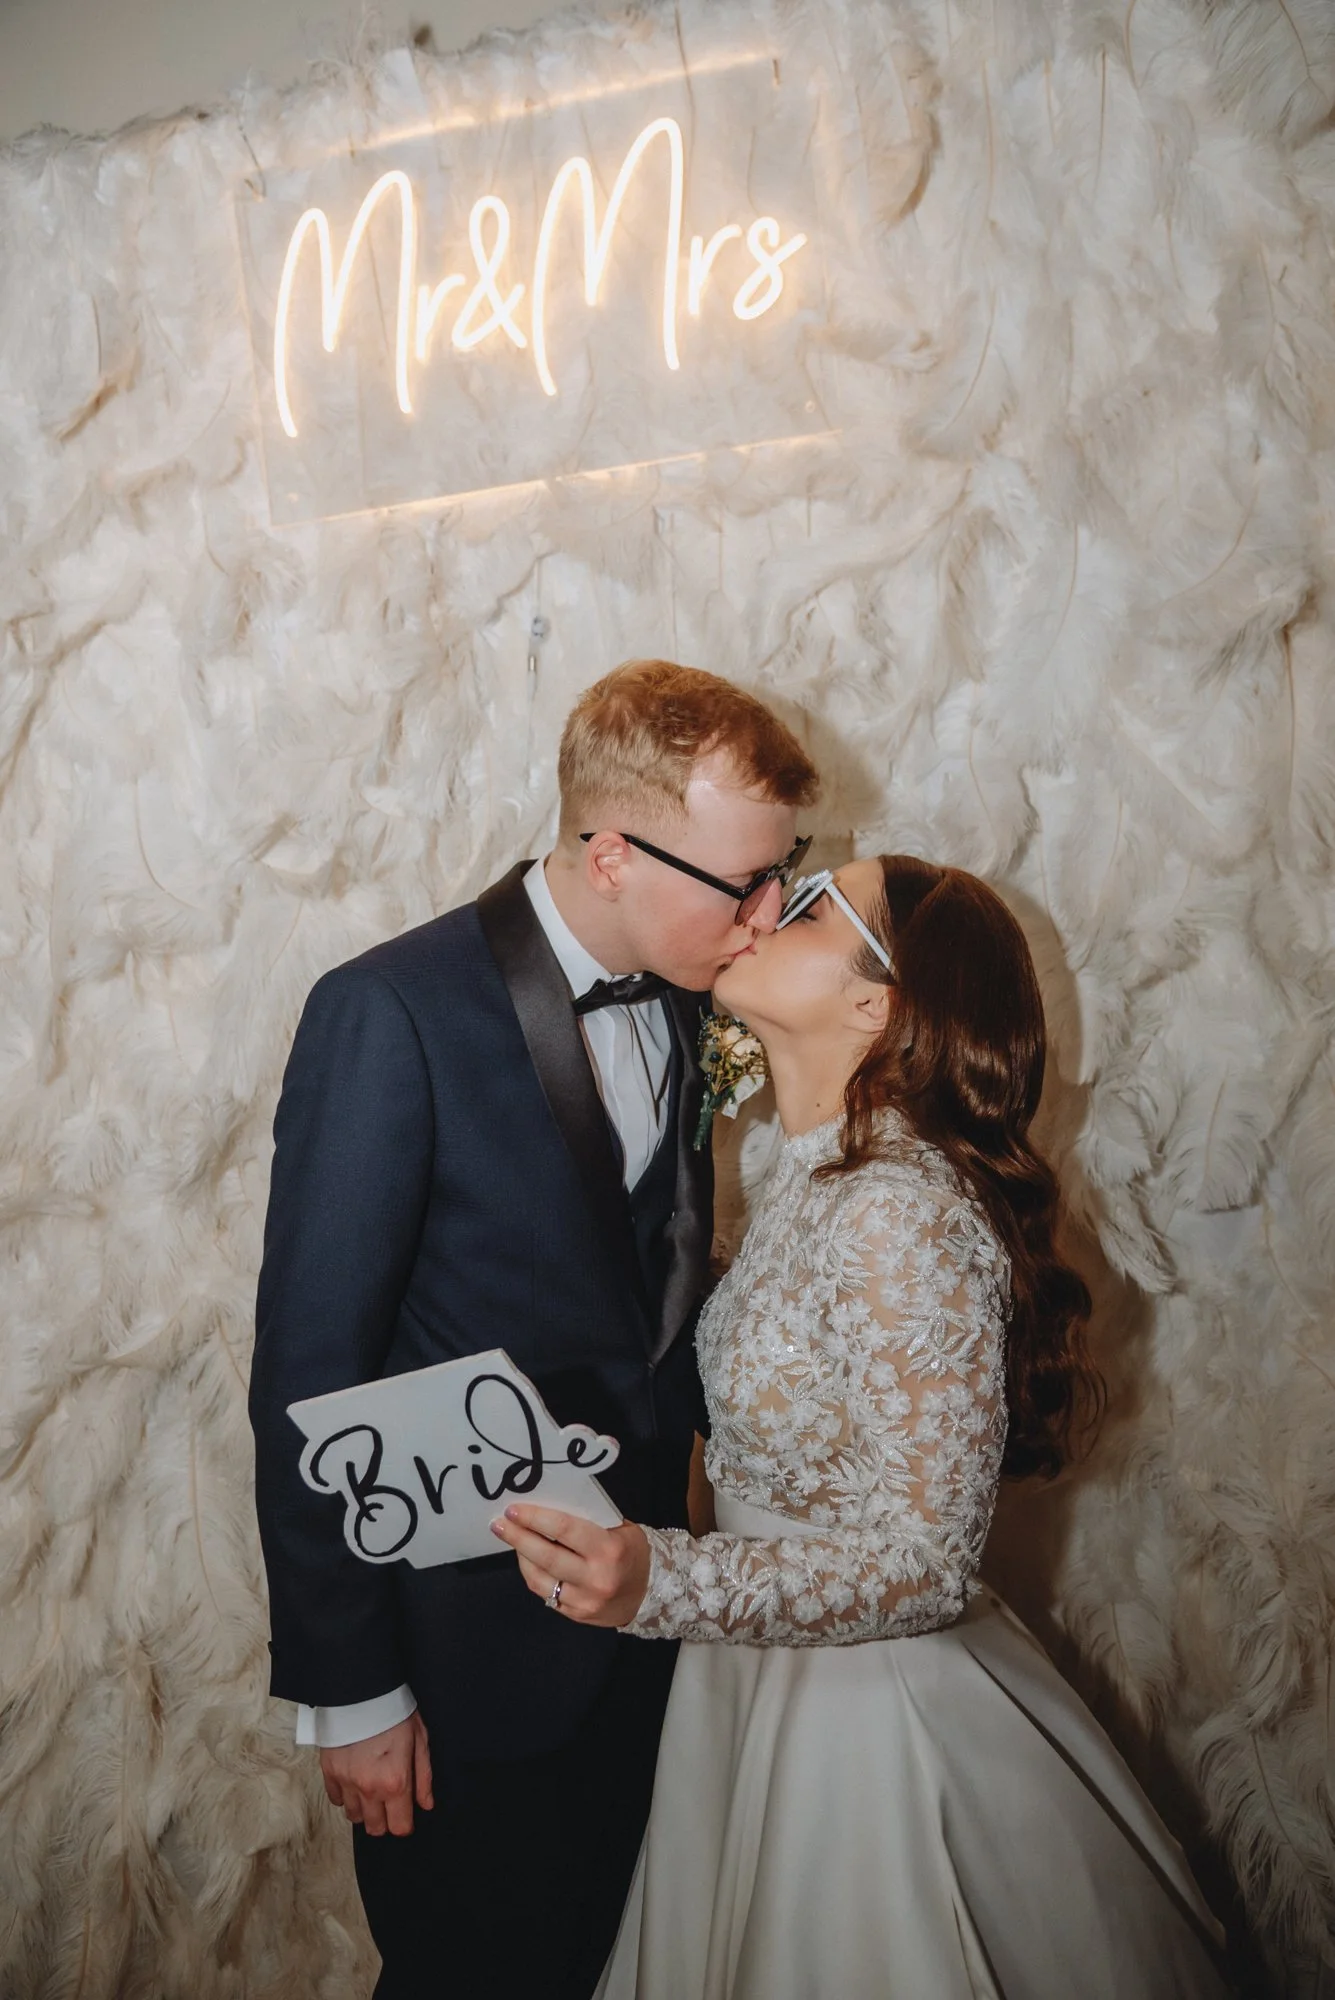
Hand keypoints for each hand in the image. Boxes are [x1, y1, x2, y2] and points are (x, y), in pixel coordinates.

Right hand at [318, 1711, 432, 1836]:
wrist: (362, 1690)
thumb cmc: (395, 1712)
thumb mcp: (420, 1740)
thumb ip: (423, 1777)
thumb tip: (425, 1805)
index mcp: (395, 1782)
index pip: (399, 1827)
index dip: (405, 1824)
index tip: (406, 1814)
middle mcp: (369, 1788)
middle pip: (375, 1828)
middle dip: (385, 1820)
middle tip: (390, 1801)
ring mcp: (346, 1782)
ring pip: (354, 1816)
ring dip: (365, 1809)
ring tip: (372, 1789)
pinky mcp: (329, 1772)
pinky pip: (336, 1800)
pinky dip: (346, 1795)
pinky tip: (355, 1780)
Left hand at [490, 1505, 650, 1626]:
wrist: (653, 1592)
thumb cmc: (633, 1551)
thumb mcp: (620, 1529)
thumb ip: (589, 1520)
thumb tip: (549, 1506)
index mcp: (609, 1549)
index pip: (565, 1529)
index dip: (536, 1518)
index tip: (514, 1509)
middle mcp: (596, 1578)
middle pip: (547, 1556)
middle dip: (519, 1538)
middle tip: (499, 1524)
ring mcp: (585, 1601)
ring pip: (540, 1579)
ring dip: (521, 1557)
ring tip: (512, 1539)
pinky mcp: (577, 1615)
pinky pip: (546, 1594)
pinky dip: (534, 1575)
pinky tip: (528, 1561)